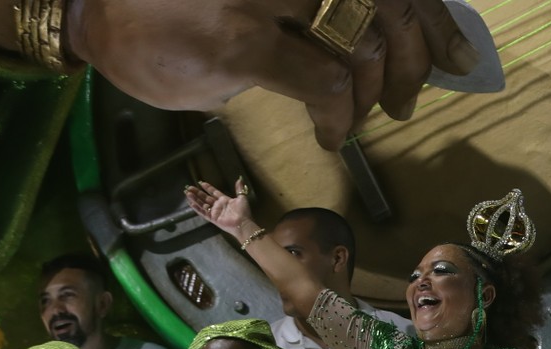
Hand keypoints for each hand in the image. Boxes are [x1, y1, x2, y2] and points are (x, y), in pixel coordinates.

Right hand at [54, 0, 482, 149]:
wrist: (94, 8)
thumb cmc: (182, 2)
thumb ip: (318, 3)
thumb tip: (387, 35)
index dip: (435, 17)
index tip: (456, 57)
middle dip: (415, 56)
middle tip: (406, 98)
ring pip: (362, 35)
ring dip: (375, 89)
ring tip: (365, 115)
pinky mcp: (238, 40)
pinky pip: (322, 81)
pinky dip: (340, 114)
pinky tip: (332, 133)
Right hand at [185, 179, 257, 239]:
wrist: (243, 223)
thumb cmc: (243, 211)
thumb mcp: (242, 197)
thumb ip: (239, 189)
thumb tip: (239, 179)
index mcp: (224, 200)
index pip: (214, 192)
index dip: (207, 187)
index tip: (200, 182)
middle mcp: (218, 206)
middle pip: (205, 198)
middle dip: (197, 192)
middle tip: (189, 187)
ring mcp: (215, 212)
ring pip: (202, 204)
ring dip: (195, 199)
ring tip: (187, 193)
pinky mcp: (213, 218)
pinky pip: (203, 212)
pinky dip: (197, 208)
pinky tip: (191, 203)